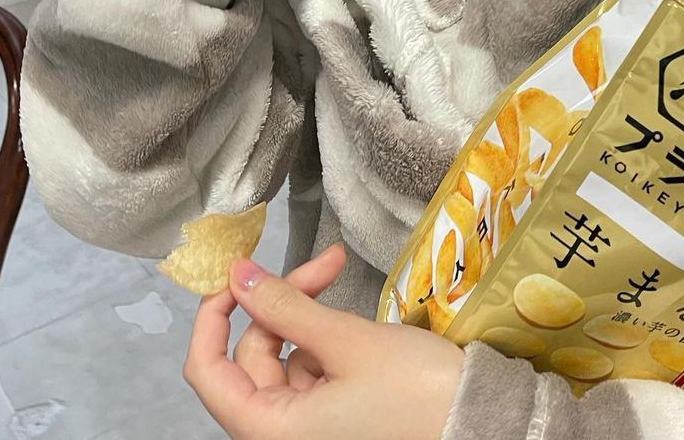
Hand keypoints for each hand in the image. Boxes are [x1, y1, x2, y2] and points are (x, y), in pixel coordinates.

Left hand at [184, 243, 464, 439]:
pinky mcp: (335, 423)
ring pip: (284, 362)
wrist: (478, 425)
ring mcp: (309, 433)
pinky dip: (326, 341)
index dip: (214, 316)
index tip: (242, 271)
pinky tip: (358, 324)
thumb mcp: (346, 341)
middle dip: (282, 302)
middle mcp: (280, 437)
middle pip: (252, 358)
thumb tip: (238, 274)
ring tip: (346, 286)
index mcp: (268, 430)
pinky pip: (312, 375)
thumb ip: (285, 306)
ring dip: (308, 317)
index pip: (206, 371)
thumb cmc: (413, 392)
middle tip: (328, 261)